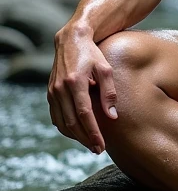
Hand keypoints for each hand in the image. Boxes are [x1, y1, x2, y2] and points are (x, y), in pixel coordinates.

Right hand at [48, 28, 117, 153]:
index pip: (84, 114)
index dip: (92, 132)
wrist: (71, 40)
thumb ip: (109, 93)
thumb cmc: (93, 54)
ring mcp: (53, 92)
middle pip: (72, 122)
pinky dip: (66, 128)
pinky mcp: (50, 93)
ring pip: (62, 123)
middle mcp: (60, 89)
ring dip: (76, 136)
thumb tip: (112, 117)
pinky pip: (56, 117)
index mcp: (75, 82)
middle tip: (98, 150)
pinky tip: (79, 132)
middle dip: (85, 139)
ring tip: (91, 144)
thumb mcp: (105, 69)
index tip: (102, 145)